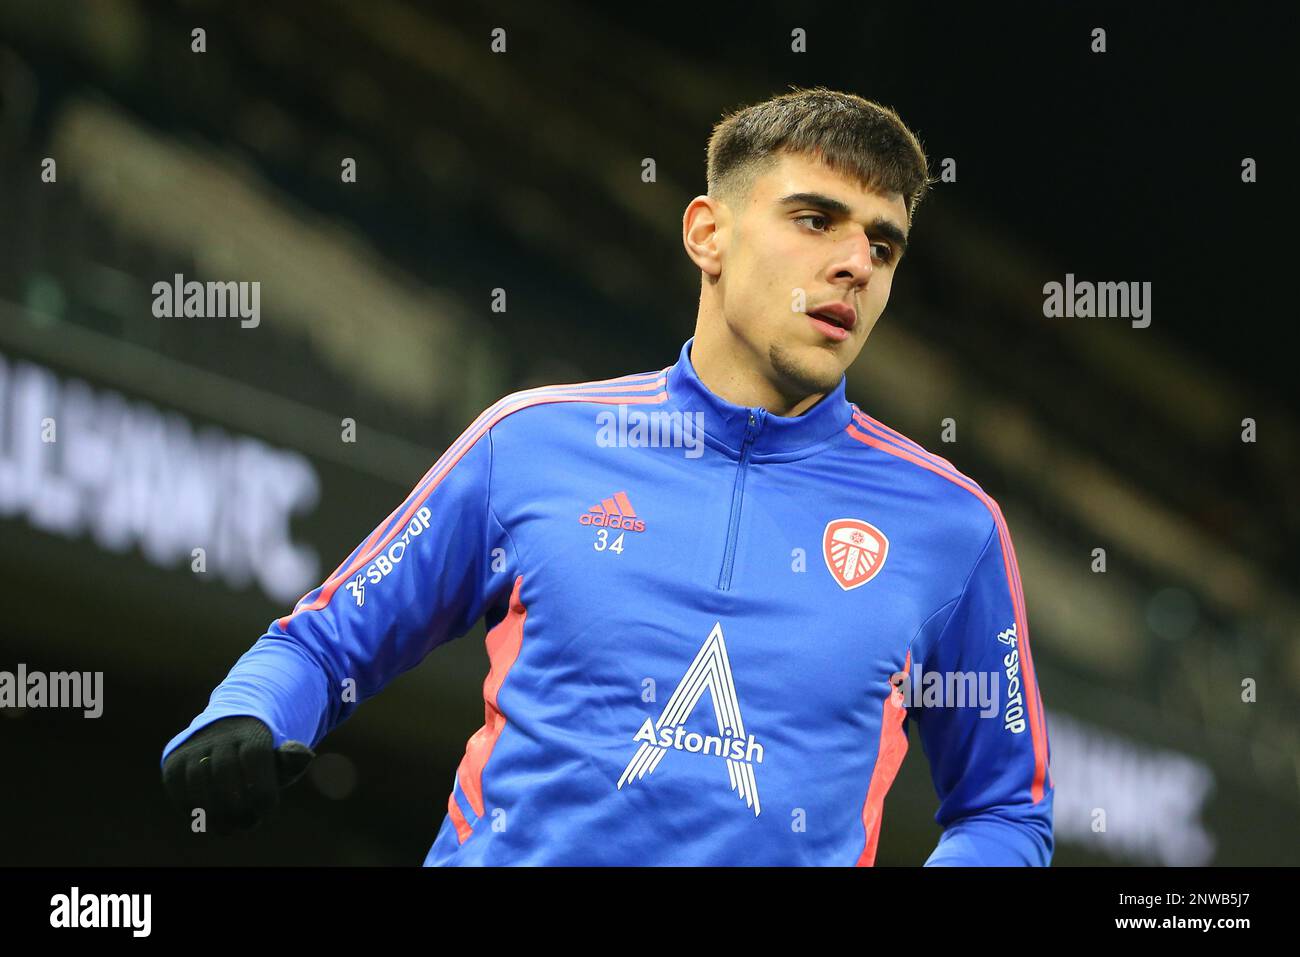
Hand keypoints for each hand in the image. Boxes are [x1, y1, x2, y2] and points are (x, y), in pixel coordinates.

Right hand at [162, 716, 314, 833]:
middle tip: (246, 826)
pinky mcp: (173, 759)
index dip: (262, 791)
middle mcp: (220, 734)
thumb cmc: (259, 754)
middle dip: (236, 807)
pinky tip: (207, 819)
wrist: (225, 730)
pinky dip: (191, 809)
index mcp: (251, 731)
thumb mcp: (279, 756)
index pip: (255, 758)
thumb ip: (291, 761)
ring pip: (198, 783)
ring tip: (227, 829)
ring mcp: (194, 746)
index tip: (267, 812)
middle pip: (224, 773)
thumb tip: (304, 755)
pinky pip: (177, 788)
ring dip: (212, 813)